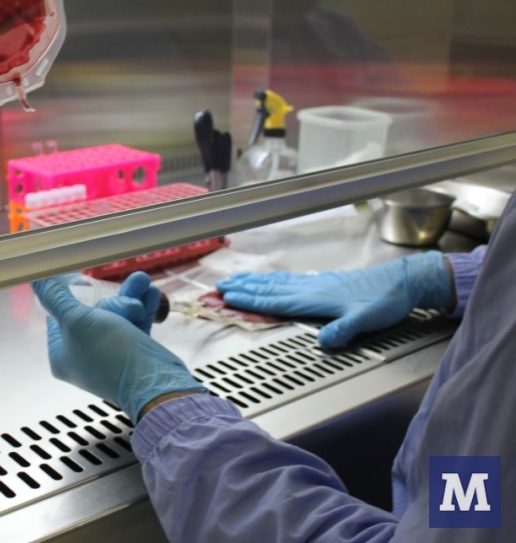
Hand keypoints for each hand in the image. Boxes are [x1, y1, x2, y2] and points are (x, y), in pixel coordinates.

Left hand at [33, 273, 205, 423]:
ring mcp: (109, 354)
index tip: (82, 281)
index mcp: (62, 355)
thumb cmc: (111, 355)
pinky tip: (149, 294)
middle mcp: (83, 356)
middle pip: (92, 313)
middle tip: (126, 293)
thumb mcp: (77, 320)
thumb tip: (35, 279)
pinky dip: (141, 308)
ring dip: (131, 298)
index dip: (70, 298)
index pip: (57, 319)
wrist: (155, 383)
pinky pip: (134, 323)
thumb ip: (56, 298)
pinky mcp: (132, 353)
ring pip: (117, 315)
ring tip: (142, 283)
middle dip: (113, 299)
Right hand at [216, 251, 451, 347]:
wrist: (402, 282)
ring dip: (254, 282)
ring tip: (235, 280)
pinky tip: (270, 280)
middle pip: (269, 288)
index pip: (275, 300)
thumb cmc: (385, 301)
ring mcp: (316, 284)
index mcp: (315, 298)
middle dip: (243, 288)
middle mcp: (311, 288)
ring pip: (277, 282)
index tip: (228, 298)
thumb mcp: (365, 319)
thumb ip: (343, 330)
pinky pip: (289, 281)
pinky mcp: (324, 282)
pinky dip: (272, 280)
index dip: (250, 300)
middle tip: (219, 288)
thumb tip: (324, 342)